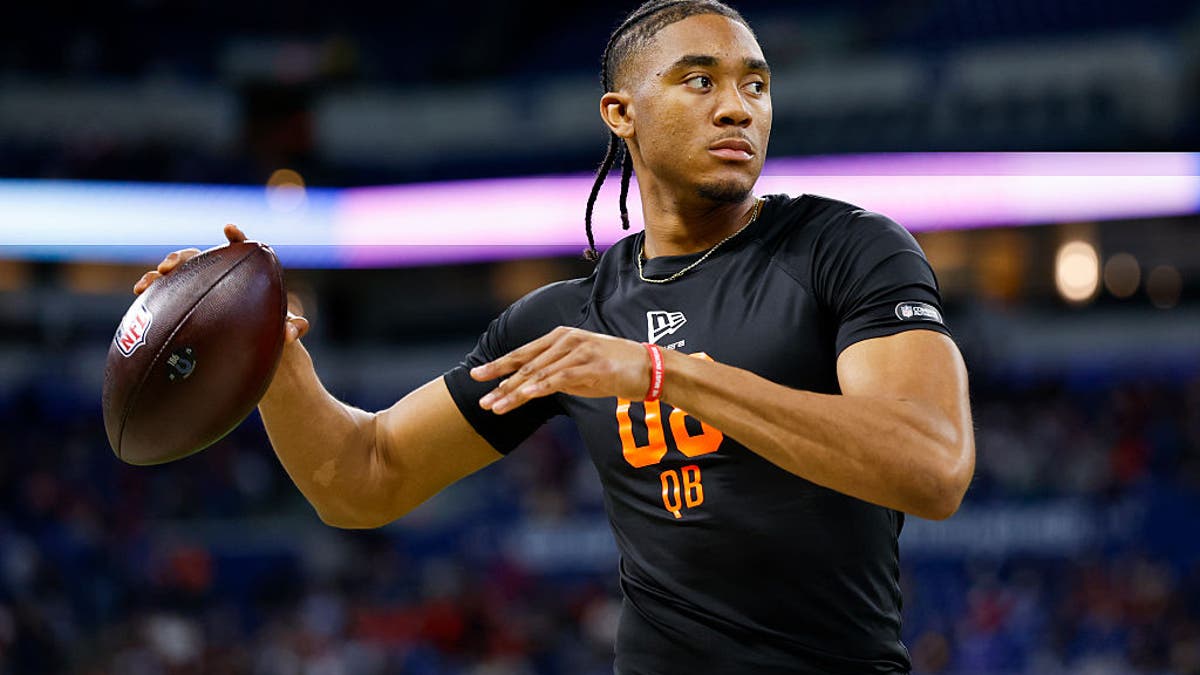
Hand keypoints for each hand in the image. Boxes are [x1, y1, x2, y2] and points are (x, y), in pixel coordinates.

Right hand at [131, 224, 309, 342]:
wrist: (251, 344)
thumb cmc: (272, 330)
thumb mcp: (284, 330)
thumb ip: (294, 328)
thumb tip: (292, 333)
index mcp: (248, 273)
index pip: (242, 249)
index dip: (237, 237)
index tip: (228, 228)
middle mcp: (220, 274)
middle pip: (201, 257)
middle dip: (184, 256)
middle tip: (172, 264)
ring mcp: (200, 285)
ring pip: (180, 271)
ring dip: (163, 270)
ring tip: (153, 278)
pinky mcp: (184, 298)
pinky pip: (166, 289)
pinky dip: (153, 286)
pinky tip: (140, 292)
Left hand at [470, 327, 651, 413]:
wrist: (649, 368)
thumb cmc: (615, 369)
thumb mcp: (580, 369)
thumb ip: (556, 373)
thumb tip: (533, 386)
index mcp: (561, 337)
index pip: (524, 352)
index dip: (499, 364)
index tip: (478, 375)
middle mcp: (566, 341)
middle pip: (525, 362)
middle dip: (499, 381)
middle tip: (480, 397)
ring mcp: (577, 352)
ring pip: (536, 373)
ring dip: (513, 391)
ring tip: (494, 406)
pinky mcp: (589, 366)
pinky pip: (556, 379)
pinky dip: (535, 389)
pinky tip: (520, 398)